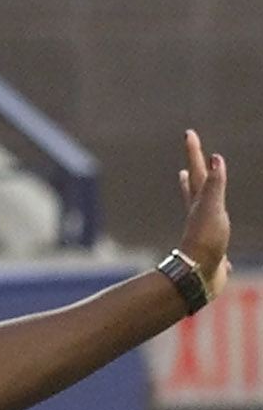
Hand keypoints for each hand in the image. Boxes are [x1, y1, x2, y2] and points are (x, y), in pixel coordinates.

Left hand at [177, 129, 230, 293]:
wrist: (198, 276)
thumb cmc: (205, 240)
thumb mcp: (211, 208)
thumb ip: (214, 184)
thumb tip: (214, 158)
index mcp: (198, 204)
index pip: (196, 172)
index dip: (194, 152)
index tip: (188, 133)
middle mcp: (199, 217)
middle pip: (195, 193)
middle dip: (193, 178)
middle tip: (187, 167)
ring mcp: (205, 236)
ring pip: (204, 217)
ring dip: (203, 207)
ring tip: (201, 200)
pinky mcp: (213, 255)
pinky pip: (217, 247)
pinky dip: (219, 244)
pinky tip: (223, 255)